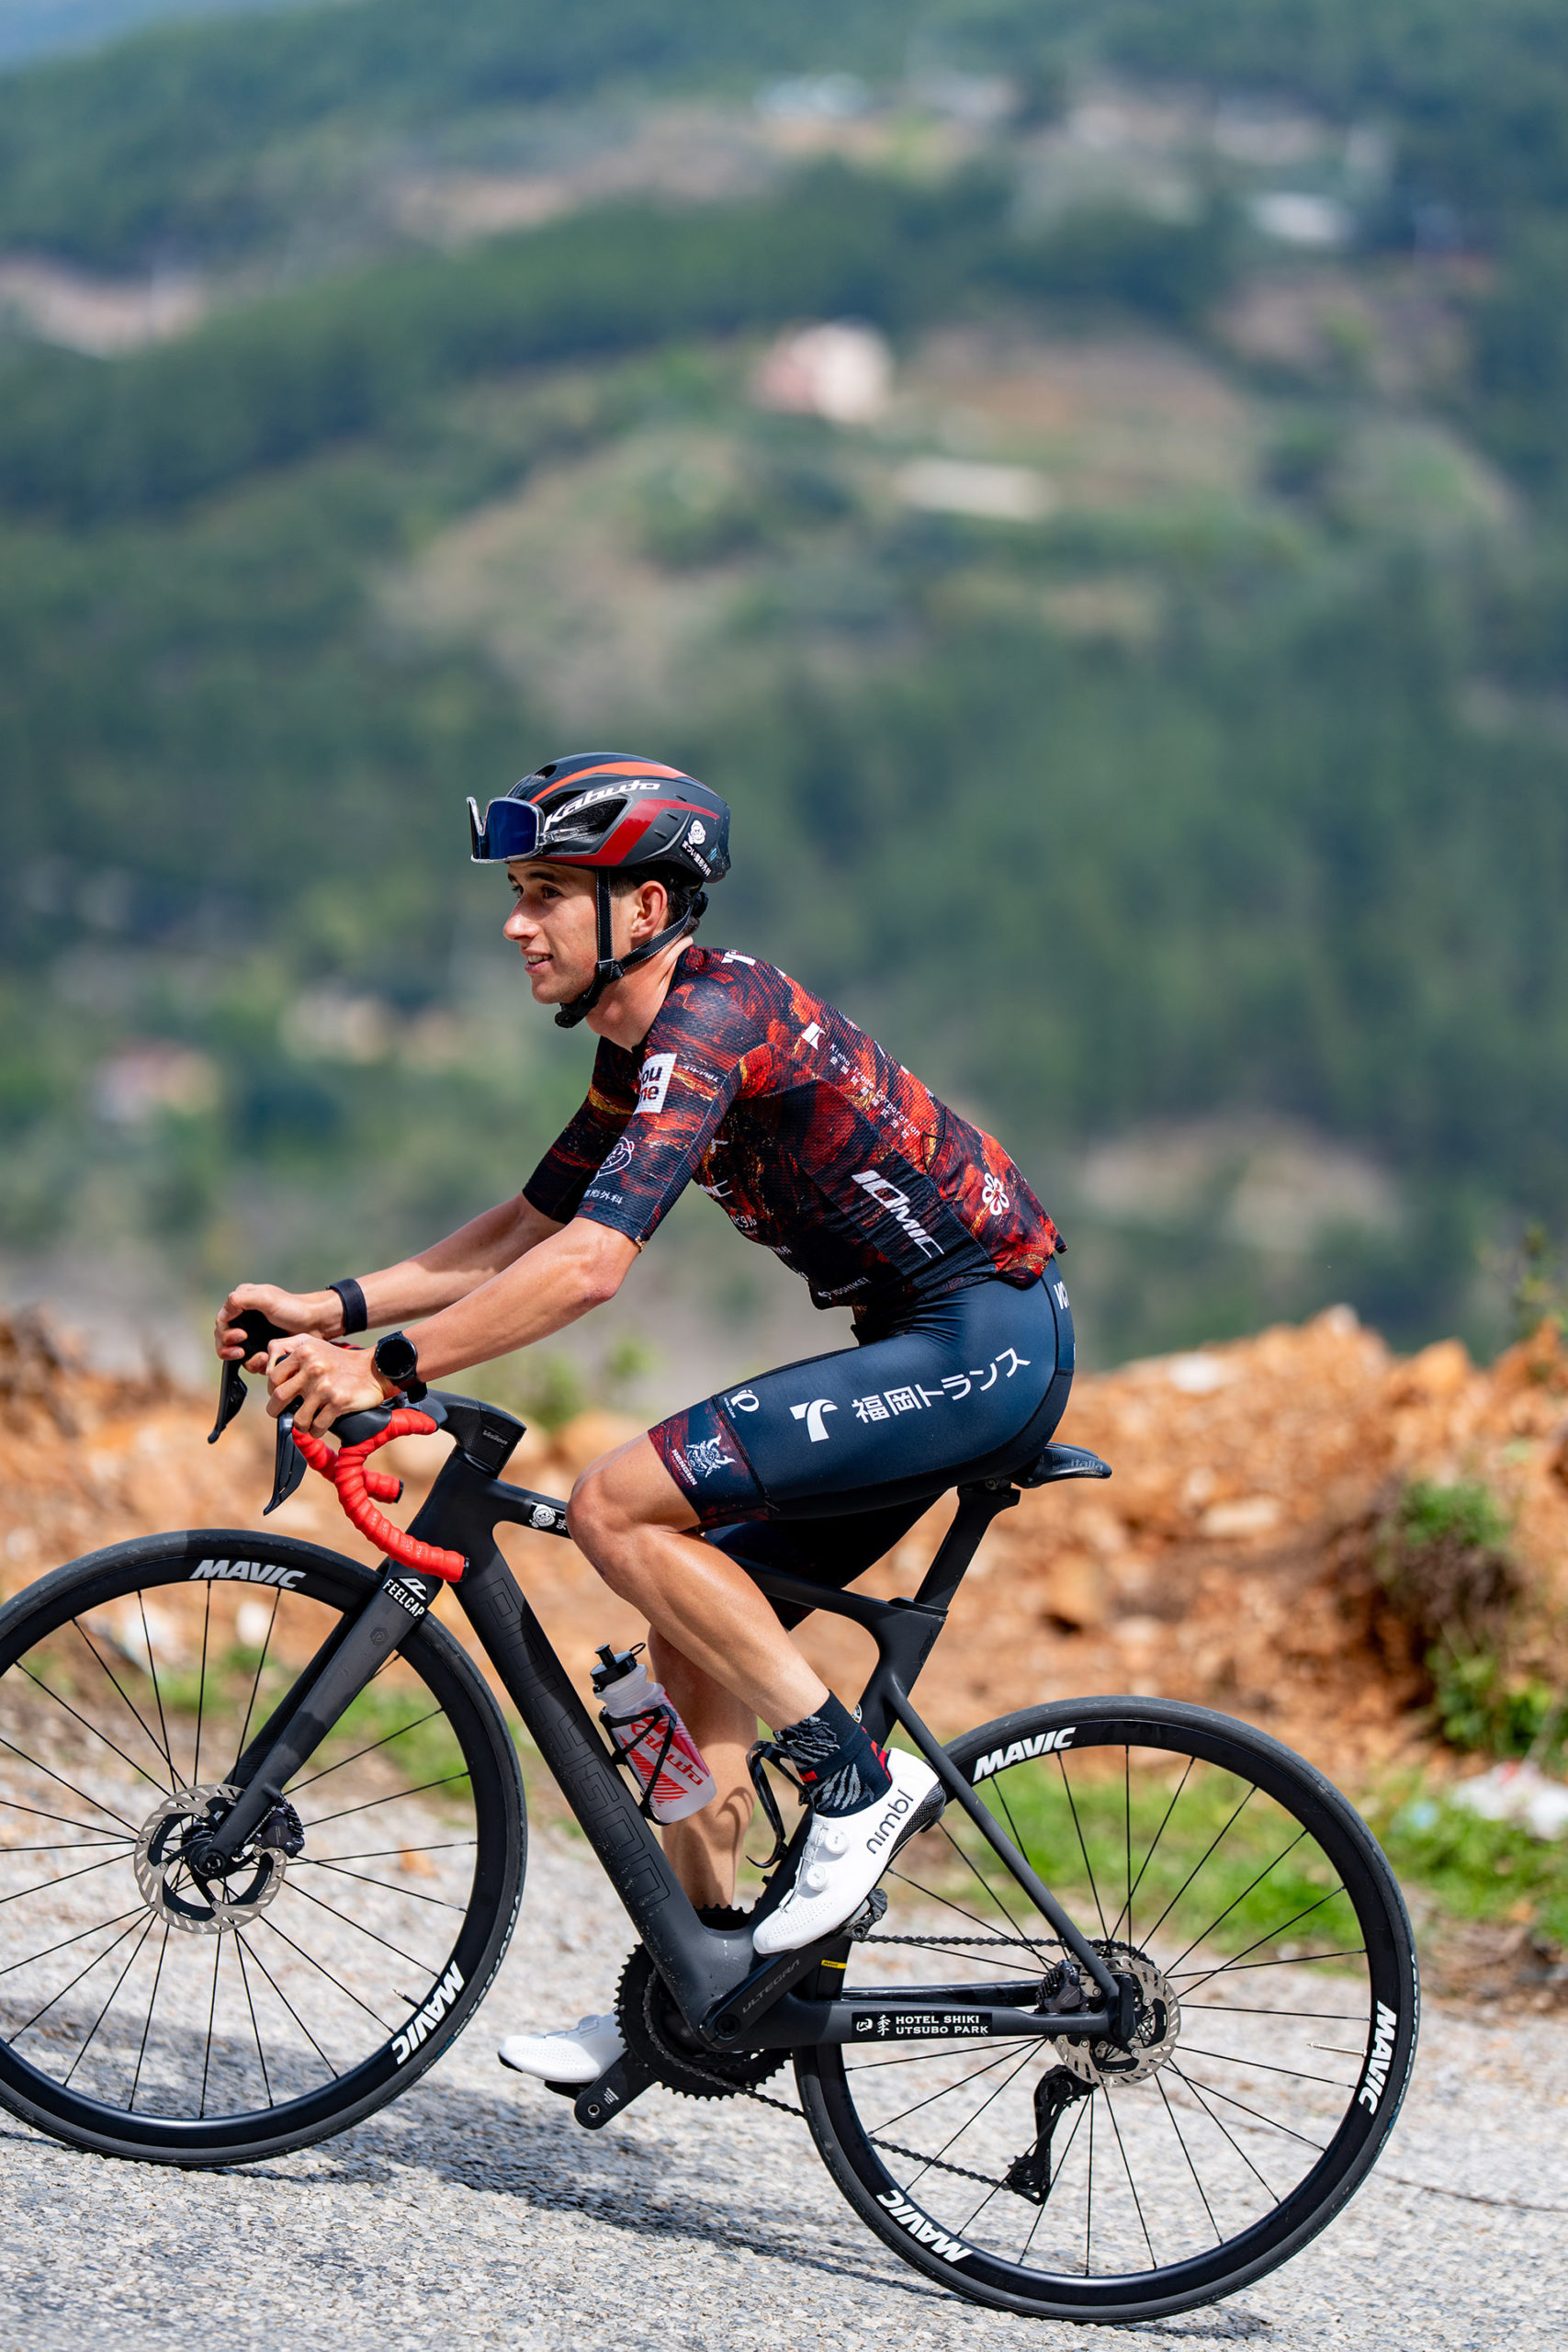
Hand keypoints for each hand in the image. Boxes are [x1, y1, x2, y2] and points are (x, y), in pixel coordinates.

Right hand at [215, 1283, 340, 1368]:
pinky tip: (267, 1361)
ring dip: (245, 1359)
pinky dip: (257, 1365)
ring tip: (261, 1358)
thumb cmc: (294, 1307)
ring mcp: (253, 1338)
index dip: (225, 1333)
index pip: (221, 1322)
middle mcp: (244, 1321)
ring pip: (236, 1356)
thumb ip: (242, 1300)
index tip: (240, 1336)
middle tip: (241, 1352)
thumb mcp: (267, 1298)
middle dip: (228, 1349)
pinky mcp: (263, 1351)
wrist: (317, 1323)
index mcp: (242, 1305)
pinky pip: (251, 1363)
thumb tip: (223, 1314)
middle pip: (223, 1341)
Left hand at [264, 1333, 386, 1434]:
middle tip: (281, 1413)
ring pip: (298, 1418)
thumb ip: (286, 1348)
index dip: (271, 1390)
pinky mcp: (338, 1402)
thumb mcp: (313, 1344)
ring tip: (305, 1422)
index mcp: (304, 1353)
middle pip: (279, 1397)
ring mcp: (325, 1386)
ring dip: (300, 1424)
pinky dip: (316, 1431)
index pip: (273, 1377)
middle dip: (276, 1410)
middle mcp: (312, 1368)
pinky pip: (317, 1426)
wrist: (374, 1369)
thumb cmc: (339, 1360)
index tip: (280, 1395)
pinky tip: (319, 1427)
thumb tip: (265, 1369)